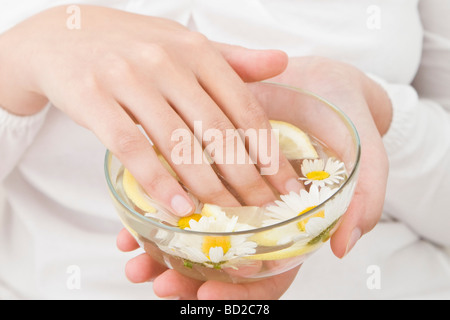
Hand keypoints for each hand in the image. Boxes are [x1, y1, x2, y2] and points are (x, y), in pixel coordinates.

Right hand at [0, 5, 301, 215]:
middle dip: (244, 179)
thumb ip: (232, 60)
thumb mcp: (184, 44)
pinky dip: (158, 183)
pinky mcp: (93, 98)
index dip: (268, 152)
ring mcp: (127, 78)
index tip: (283, 185)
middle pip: (216, 132)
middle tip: (262, 212)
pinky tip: (178, 208)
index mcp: (196, 50)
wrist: (64, 34)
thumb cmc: (132, 46)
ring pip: (177, 144)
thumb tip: (281, 63)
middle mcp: (166, 61)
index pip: (244, 108)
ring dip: (207, 188)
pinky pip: (132, 148)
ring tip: (226, 218)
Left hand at [116, 56, 391, 299]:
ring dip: (163, 256)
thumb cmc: (343, 113)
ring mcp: (230, 192)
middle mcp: (257, 214)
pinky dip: (153, 215)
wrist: (320, 77)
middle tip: (161, 284)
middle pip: (224, 262)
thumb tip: (343, 246)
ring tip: (134, 264)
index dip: (242, 287)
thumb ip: (364, 196)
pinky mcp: (207, 166)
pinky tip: (129, 224)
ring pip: (195, 237)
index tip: (209, 291)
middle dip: (190, 278)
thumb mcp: (364, 151)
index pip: (269, 271)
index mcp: (291, 223)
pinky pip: (178, 197)